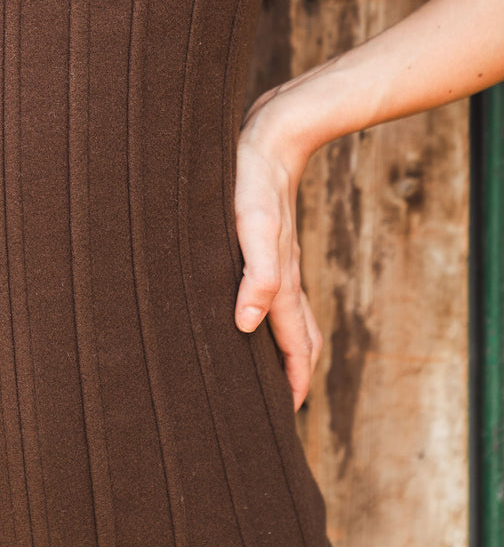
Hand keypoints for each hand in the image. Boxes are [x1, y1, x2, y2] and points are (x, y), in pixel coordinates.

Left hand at [233, 93, 322, 410]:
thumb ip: (256, 273)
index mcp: (282, 279)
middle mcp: (284, 274)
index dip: (291, 382)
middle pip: (299, 336)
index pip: (294, 344)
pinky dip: (269, 312)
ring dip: (285, 346)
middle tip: (281, 404)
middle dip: (294, 373)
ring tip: (268, 368)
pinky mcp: (267, 239)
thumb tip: (246, 324)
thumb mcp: (251, 225)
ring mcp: (279, 257)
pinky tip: (250, 306)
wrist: (274, 132)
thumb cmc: (255, 176)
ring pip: (289, 314)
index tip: (287, 415)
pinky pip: (274, 288)